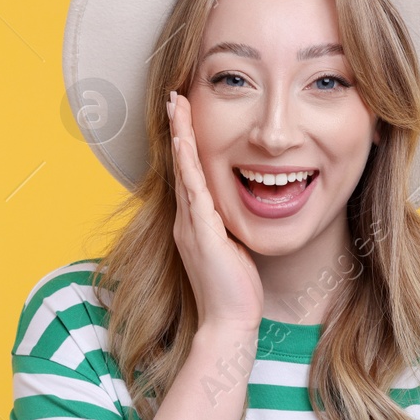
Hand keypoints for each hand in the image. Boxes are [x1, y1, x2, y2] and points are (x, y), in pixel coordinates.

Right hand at [168, 90, 263, 332]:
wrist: (229, 324)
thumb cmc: (236, 292)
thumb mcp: (235, 251)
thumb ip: (233, 229)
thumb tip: (245, 212)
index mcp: (195, 223)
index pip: (190, 174)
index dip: (187, 143)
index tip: (185, 114)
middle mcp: (187, 220)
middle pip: (181, 165)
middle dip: (178, 128)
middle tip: (174, 95)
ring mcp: (191, 225)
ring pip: (184, 170)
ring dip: (180, 135)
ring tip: (176, 104)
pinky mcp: (201, 232)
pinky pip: (193, 189)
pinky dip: (188, 162)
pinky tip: (186, 140)